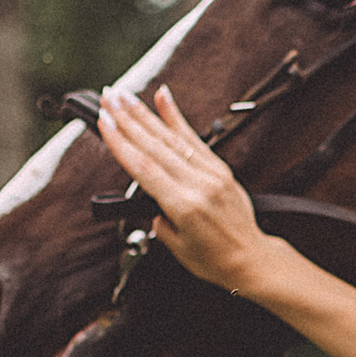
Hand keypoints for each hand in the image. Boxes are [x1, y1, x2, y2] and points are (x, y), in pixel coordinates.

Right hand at [94, 84, 278, 291]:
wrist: (252, 259)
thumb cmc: (215, 260)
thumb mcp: (178, 248)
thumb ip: (159, 220)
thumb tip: (148, 202)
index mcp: (184, 206)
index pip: (145, 168)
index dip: (122, 143)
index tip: (104, 123)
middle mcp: (198, 185)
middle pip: (155, 147)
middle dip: (128, 120)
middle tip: (108, 99)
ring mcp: (211, 174)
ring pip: (172, 138)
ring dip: (145, 114)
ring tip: (124, 95)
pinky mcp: (220, 168)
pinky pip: (194, 138)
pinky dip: (176, 117)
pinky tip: (163, 97)